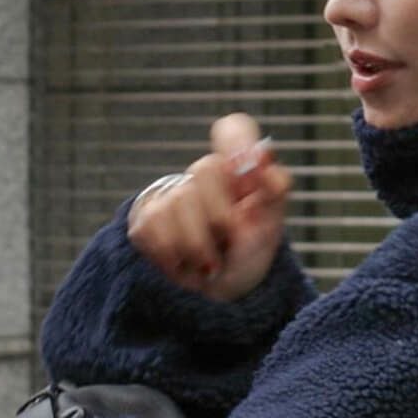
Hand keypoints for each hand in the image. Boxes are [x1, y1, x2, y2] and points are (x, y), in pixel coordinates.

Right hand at [126, 113, 294, 301]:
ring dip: (198, 247)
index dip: (237, 143)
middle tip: (228, 241)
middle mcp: (205, 175)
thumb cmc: (250, 252)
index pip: (234, 129)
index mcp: (240, 171)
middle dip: (220, 218)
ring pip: (178, 201)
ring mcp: (171, 193)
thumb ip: (274, 188)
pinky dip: (172, 256)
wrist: (222, 289)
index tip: (245, 172)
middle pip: (204, 168)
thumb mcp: (271, 224)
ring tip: (208, 260)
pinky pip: (151, 226)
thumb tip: (264, 154)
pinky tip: (183, 261)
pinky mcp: (143, 217)